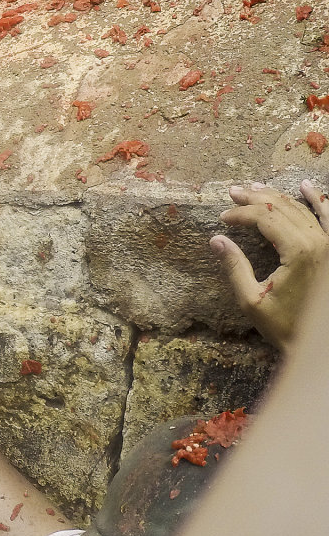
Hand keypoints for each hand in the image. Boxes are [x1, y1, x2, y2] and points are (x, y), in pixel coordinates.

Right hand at [212, 180, 328, 348]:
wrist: (321, 348)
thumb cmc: (287, 328)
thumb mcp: (253, 301)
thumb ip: (235, 267)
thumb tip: (217, 240)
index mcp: (298, 252)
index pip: (265, 218)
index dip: (241, 214)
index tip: (222, 219)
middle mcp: (319, 243)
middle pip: (283, 209)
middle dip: (255, 199)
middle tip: (234, 193)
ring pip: (304, 210)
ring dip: (279, 196)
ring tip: (257, 187)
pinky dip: (320, 201)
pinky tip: (307, 187)